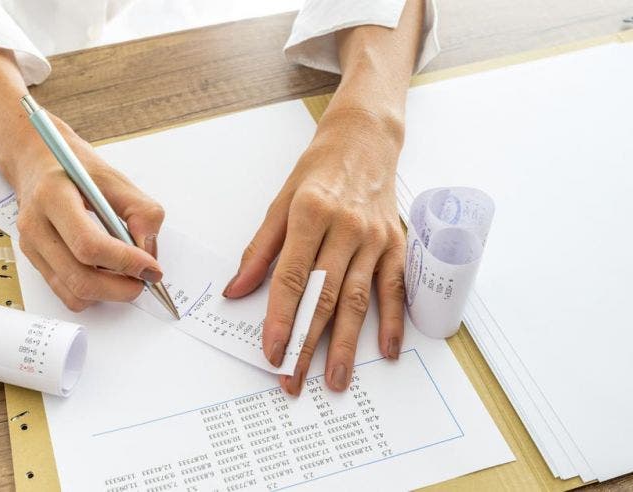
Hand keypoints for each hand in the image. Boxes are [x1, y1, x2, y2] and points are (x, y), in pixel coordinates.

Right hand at [6, 114, 164, 310]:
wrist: (37, 163)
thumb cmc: (75, 168)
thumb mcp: (113, 177)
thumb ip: (140, 210)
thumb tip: (149, 249)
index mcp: (53, 197)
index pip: (88, 244)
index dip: (124, 261)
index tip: (151, 267)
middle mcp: (35, 225)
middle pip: (79, 277)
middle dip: (120, 288)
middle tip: (145, 279)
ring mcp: (31, 247)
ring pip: (73, 293)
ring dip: (108, 293)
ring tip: (128, 277)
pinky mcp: (34, 261)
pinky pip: (66, 293)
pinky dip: (93, 294)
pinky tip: (107, 274)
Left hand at [223, 108, 406, 395]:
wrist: (364, 140)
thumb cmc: (318, 170)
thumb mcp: (279, 202)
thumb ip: (259, 250)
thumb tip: (236, 289)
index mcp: (310, 214)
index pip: (292, 277)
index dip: (281, 318)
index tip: (272, 351)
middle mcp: (346, 227)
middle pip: (325, 295)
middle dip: (309, 343)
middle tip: (295, 378)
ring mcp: (375, 238)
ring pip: (359, 299)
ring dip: (348, 344)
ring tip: (337, 378)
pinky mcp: (396, 244)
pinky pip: (395, 288)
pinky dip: (393, 320)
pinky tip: (387, 349)